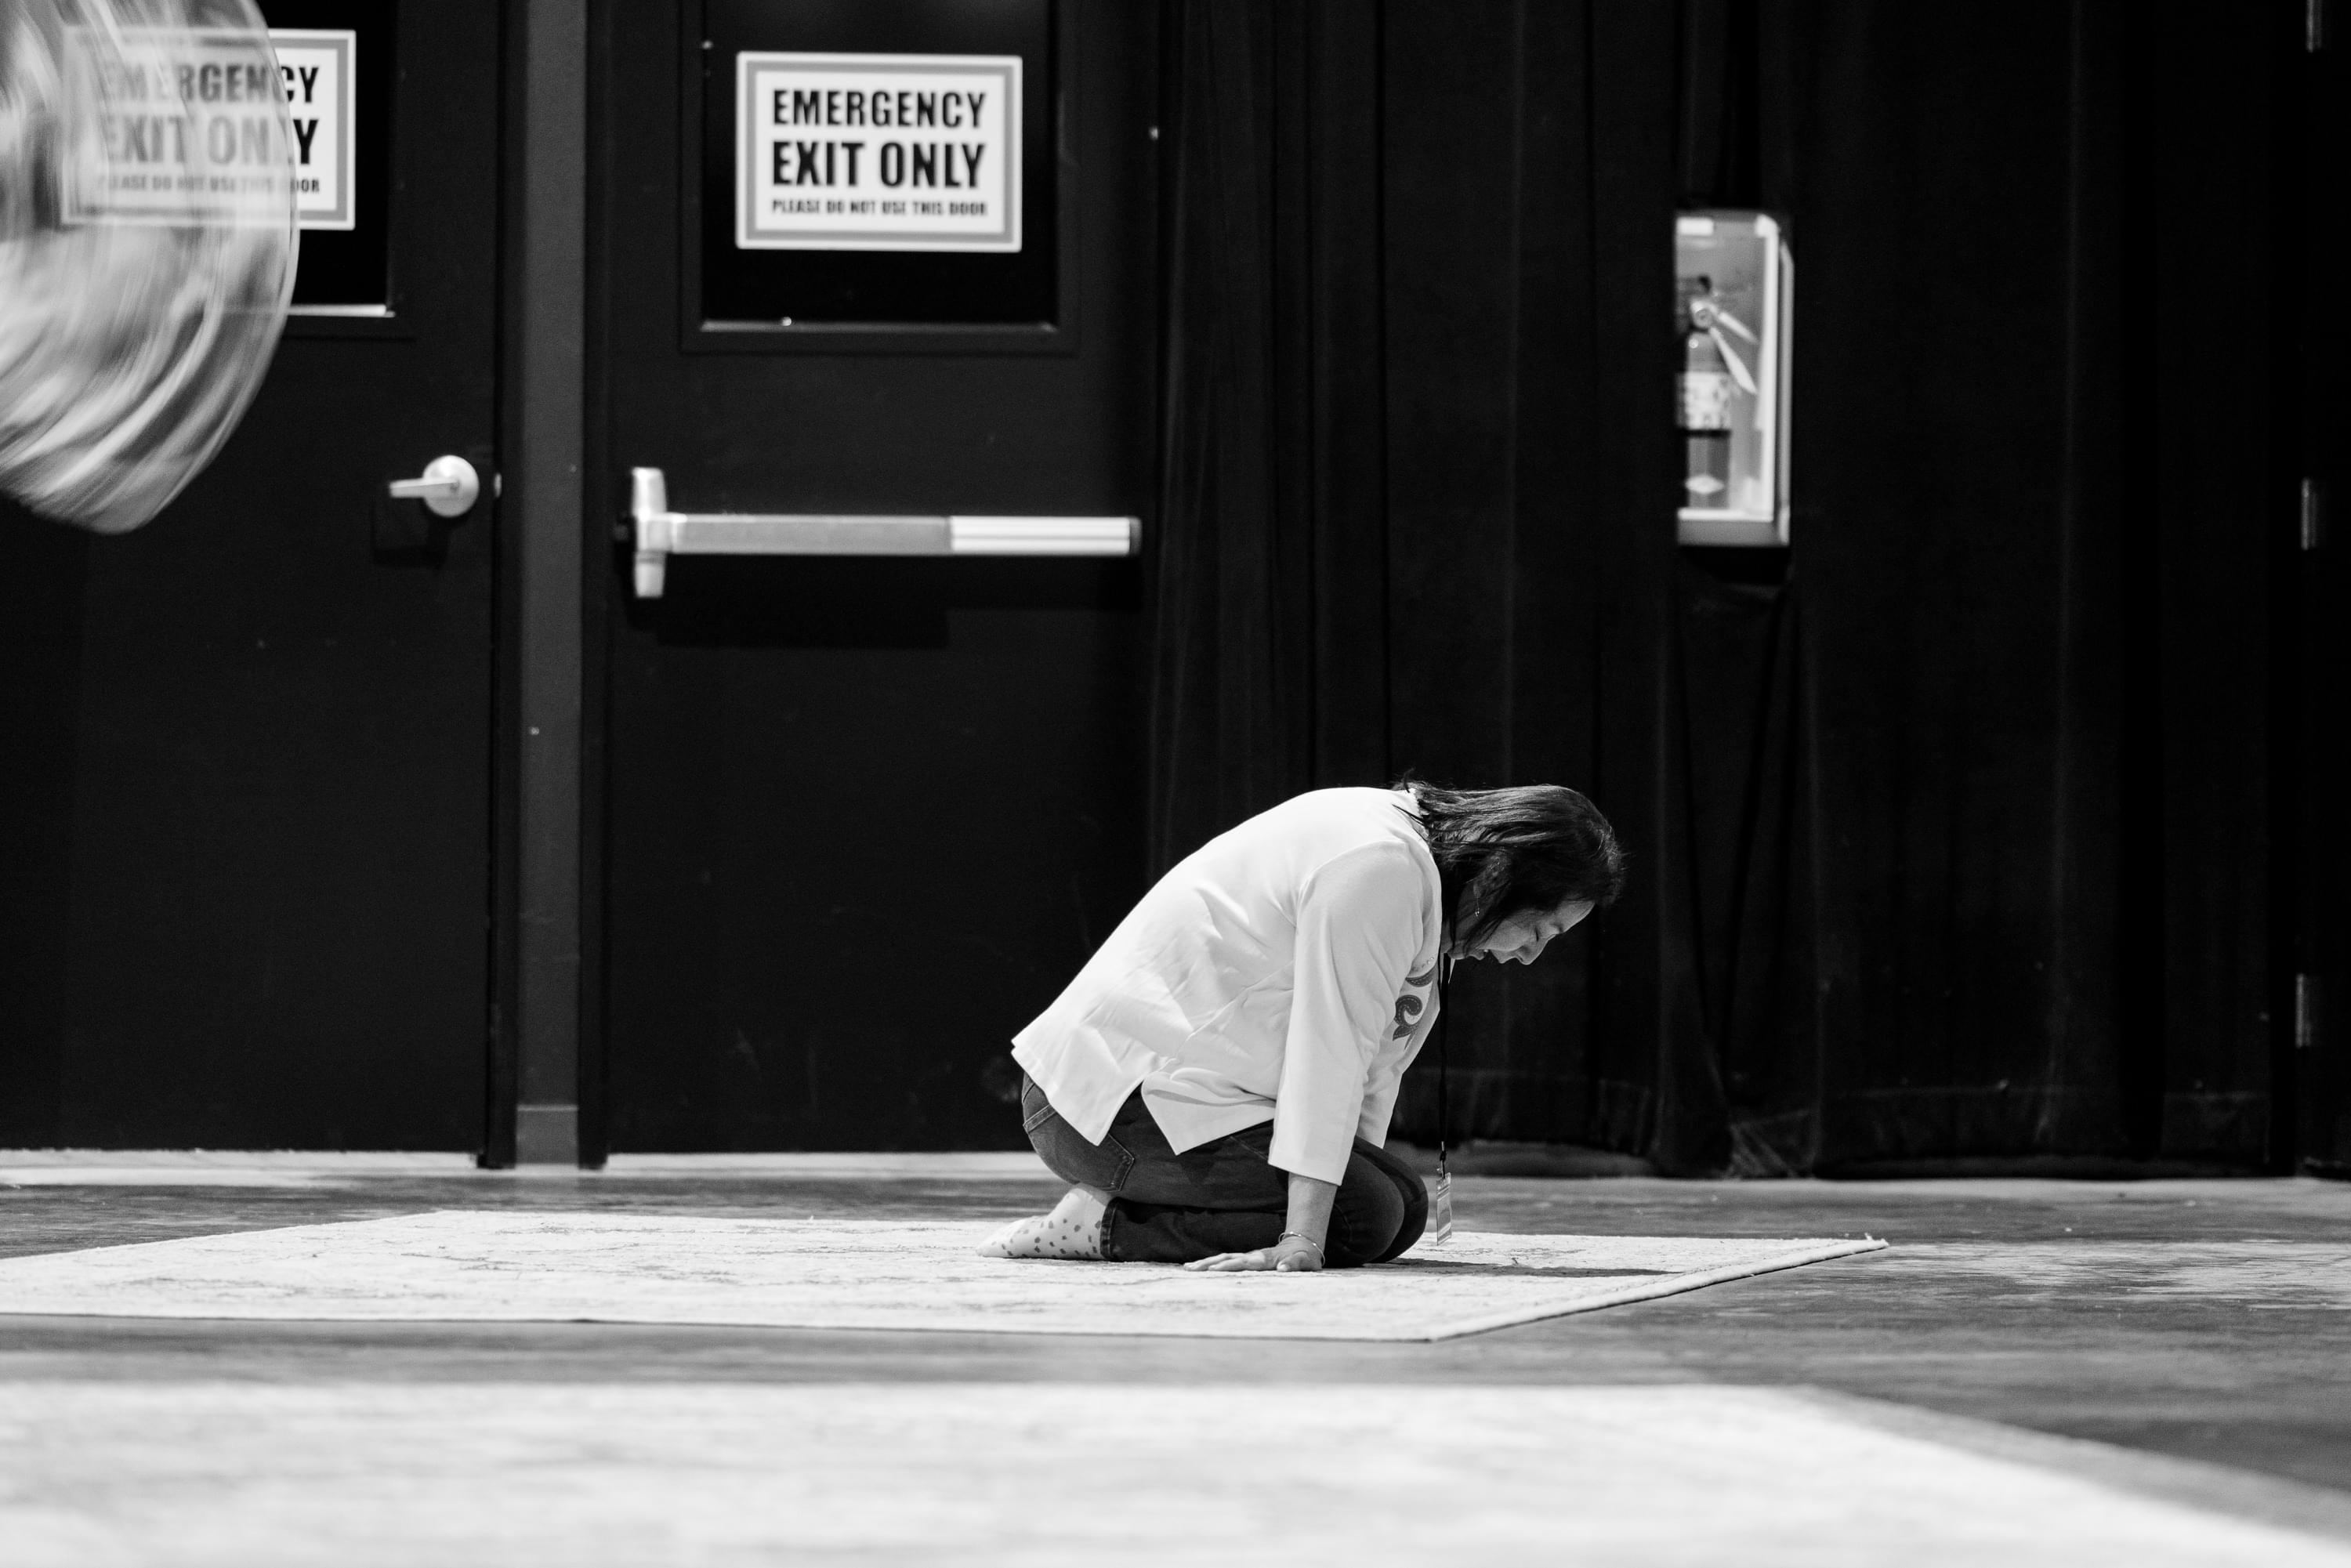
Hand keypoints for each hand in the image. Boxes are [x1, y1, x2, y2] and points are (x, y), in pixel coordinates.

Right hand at [1183, 1235, 1324, 1272]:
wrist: (1302, 1244)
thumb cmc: (1304, 1256)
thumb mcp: (1305, 1261)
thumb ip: (1294, 1264)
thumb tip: (1282, 1268)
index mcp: (1265, 1259)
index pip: (1244, 1263)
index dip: (1229, 1265)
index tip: (1214, 1269)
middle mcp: (1253, 1256)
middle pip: (1227, 1258)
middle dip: (1209, 1263)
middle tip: (1191, 1269)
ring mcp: (1249, 1257)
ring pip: (1224, 1258)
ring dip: (1206, 1262)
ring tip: (1188, 1268)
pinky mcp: (1247, 1260)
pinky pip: (1227, 1261)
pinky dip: (1212, 1263)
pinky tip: (1199, 1267)